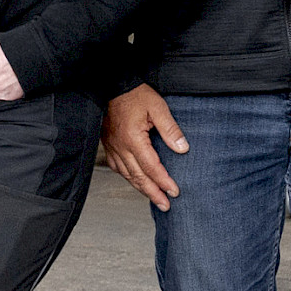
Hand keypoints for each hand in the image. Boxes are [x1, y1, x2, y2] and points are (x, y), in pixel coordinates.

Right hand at [104, 84, 186, 209]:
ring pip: (127, 175)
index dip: (163, 181)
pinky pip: (117, 167)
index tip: (174, 192)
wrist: (112, 85)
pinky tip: (135, 181)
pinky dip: (128, 177)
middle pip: (138, 177)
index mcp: (133, 139)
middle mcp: (121, 147)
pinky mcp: (108, 144)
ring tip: (154, 198)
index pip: (151, 167)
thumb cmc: (135, 94)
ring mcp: (112, 147)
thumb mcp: (158, 107)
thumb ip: (170, 130)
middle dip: (153, 193)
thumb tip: (182, 148)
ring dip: (141, 189)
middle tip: (166, 206)